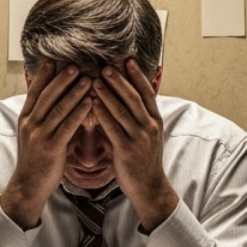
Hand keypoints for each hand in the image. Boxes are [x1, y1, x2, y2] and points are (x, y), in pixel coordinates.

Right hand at [1, 63, 92, 228]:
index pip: (35, 91)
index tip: (55, 59)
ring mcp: (39, 135)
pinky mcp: (51, 147)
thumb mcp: (35, 134)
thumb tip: (57, 99)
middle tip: (76, 63)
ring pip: (58, 107)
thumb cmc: (37, 159)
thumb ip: (44, 117)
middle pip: (47, 95)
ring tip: (89, 78)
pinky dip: (80, 112)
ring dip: (75, 91)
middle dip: (62, 78)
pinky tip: (91, 102)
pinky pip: (67, 126)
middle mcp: (30, 123)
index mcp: (25, 118)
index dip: (45, 75)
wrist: (28, 186)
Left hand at [91, 58, 178, 230]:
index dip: (137, 75)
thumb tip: (128, 98)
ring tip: (95, 78)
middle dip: (120, 79)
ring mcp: (140, 138)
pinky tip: (91, 103)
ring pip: (123, 109)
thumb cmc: (143, 160)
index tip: (128, 59)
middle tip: (106, 64)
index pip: (147, 92)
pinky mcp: (127, 149)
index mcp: (155, 120)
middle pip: (134, 97)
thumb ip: (139, 117)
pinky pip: (113, 127)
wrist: (149, 187)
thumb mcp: (147, 135)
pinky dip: (102, 113)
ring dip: (108, 92)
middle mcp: (150, 126)